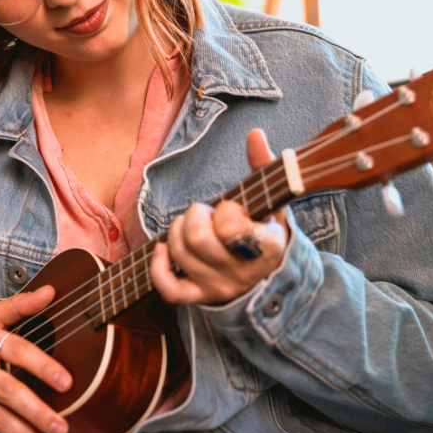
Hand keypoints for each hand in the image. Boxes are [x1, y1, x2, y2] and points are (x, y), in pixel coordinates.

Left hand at [152, 129, 289, 304]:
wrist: (272, 276)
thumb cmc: (266, 231)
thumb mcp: (273, 201)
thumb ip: (263, 167)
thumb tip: (254, 134)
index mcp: (265, 247)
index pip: (230, 227)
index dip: (225, 210)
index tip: (231, 208)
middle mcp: (242, 272)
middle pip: (196, 239)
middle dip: (193, 215)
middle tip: (205, 213)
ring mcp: (220, 287)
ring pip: (181, 255)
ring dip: (177, 231)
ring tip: (191, 226)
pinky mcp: (202, 298)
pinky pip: (169, 289)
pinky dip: (159, 267)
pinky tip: (163, 249)